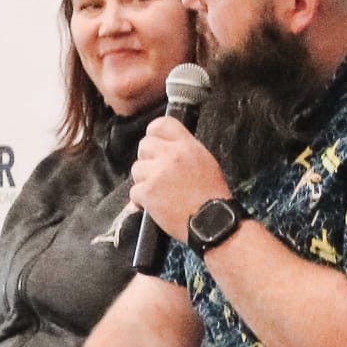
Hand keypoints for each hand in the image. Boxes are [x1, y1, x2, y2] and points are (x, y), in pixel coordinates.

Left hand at [131, 117, 230, 243]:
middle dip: (148, 160)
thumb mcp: (206, 163)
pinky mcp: (148, 191)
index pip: (161, 124)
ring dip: (144, 181)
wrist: (212, 222)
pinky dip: (141, 201)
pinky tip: (156, 207)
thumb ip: (185, 151)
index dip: (154, 134)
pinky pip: (134, 191)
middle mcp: (171, 155)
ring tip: (160, 194)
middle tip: (158, 175)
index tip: (155, 146)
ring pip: (136, 169)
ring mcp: (158, 173)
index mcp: (188, 146)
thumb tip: (167, 147)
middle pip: (144, 145)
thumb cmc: (212, 197)